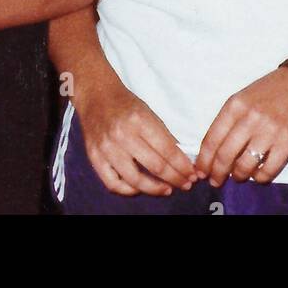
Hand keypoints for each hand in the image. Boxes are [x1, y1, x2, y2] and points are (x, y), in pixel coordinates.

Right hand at [74, 76, 199, 195]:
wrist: (96, 96)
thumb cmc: (126, 104)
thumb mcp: (148, 112)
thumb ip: (163, 136)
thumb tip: (181, 161)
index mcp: (139, 120)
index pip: (167, 150)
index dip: (183, 167)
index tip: (192, 175)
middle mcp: (122, 135)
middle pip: (155, 166)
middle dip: (176, 179)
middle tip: (186, 185)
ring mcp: (106, 148)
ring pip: (135, 180)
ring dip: (155, 189)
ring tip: (167, 190)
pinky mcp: (94, 157)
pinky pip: (112, 183)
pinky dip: (128, 191)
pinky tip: (138, 189)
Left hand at [195, 67, 287, 186]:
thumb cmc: (266, 94)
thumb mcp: (240, 100)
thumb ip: (227, 122)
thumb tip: (213, 152)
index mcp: (234, 107)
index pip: (212, 139)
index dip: (204, 160)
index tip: (200, 172)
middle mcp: (249, 119)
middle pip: (225, 155)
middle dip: (217, 173)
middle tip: (215, 181)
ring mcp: (269, 131)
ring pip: (245, 165)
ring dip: (238, 176)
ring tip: (238, 176)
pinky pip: (269, 170)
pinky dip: (260, 178)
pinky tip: (257, 175)